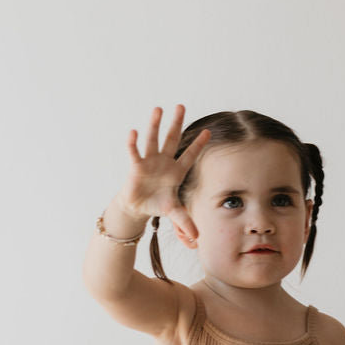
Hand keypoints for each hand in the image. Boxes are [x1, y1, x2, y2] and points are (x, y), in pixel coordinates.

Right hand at [118, 104, 210, 223]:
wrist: (137, 207)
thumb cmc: (157, 204)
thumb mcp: (174, 212)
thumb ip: (185, 221)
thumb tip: (198, 237)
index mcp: (176, 171)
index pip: (190, 155)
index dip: (198, 144)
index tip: (209, 132)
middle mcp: (164, 162)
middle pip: (171, 139)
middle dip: (176, 123)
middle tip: (181, 106)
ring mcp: (149, 162)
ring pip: (153, 140)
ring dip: (155, 125)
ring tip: (158, 109)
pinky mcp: (136, 167)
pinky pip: (135, 153)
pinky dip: (134, 143)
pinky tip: (134, 132)